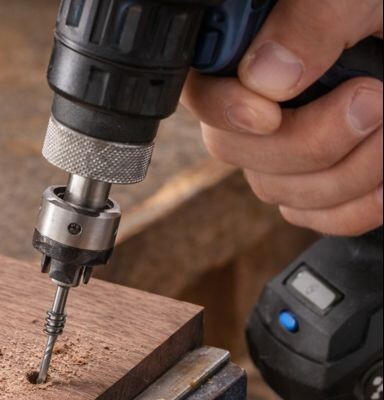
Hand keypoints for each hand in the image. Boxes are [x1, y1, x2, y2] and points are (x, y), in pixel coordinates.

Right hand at [182, 0, 382, 235]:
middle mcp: (248, 96)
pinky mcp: (307, 179)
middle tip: (373, 102)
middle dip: (308, 142)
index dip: (224, 109)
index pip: (197, 88)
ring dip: (346, 174)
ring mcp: (273, 144)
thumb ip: (309, 18)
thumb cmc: (378, 5)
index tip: (269, 115)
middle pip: (233, 148)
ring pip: (274, 189)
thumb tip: (265, 76)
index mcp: (242, 45)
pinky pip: (308, 215)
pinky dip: (353, 208)